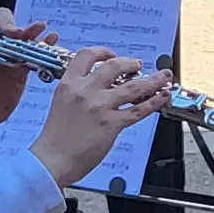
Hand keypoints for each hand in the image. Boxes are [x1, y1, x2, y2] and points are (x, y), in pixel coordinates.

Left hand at [0, 2, 45, 131]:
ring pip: (21, 35)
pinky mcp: (22, 66)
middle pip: (2, 21)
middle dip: (8, 24)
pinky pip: (34, 52)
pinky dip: (44, 44)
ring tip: (38, 28)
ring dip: (30, 29)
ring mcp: (9, 53)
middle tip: (14, 34)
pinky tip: (51, 39)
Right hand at [32, 46, 167, 186]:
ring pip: (133, 86)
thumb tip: (101, 89)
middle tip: (137, 64)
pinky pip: (138, 110)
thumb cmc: (55, 138)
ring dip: (152, 79)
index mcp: (68, 84)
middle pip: (114, 66)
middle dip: (130, 63)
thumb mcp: (61, 104)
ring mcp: (99, 106)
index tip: (110, 55)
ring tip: (162, 76)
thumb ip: (79, 93)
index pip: (86, 56)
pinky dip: (154, 101)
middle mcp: (85, 91)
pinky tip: (162, 96)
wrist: (51, 160)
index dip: (102, 52)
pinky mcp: (111, 124)